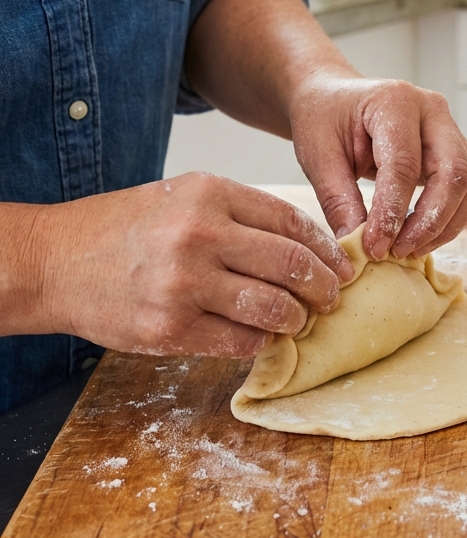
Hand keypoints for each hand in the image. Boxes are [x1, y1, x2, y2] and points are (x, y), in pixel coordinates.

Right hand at [19, 174, 352, 356]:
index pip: (291, 222)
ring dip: (297, 319)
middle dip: (324, 287)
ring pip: (273, 308)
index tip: (340, 265)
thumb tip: (305, 246)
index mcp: (208, 194)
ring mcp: (184, 285)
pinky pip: (240, 342)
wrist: (55, 261)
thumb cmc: (123, 228)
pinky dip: (260, 342)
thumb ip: (239, 215)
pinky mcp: (170, 330)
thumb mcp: (181, 197)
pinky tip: (261, 336)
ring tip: (299, 320)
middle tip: (332, 298)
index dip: (325, 248)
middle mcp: (199, 235)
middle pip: (291, 265)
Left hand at [289, 75, 466, 260]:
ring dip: (447, 224)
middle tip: (399, 251)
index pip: (404, 165)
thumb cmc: (323, 119)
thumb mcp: (318, 157)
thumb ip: (338, 200)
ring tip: (410, 248)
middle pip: (455, 173)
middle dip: (431, 222)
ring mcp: (449, 127)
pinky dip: (452, 218)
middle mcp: (432, 110)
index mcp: (394, 102)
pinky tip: (422, 235)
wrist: (333, 99)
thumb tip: (356, 245)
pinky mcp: (454, 148)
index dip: (392, 212)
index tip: (374, 247)